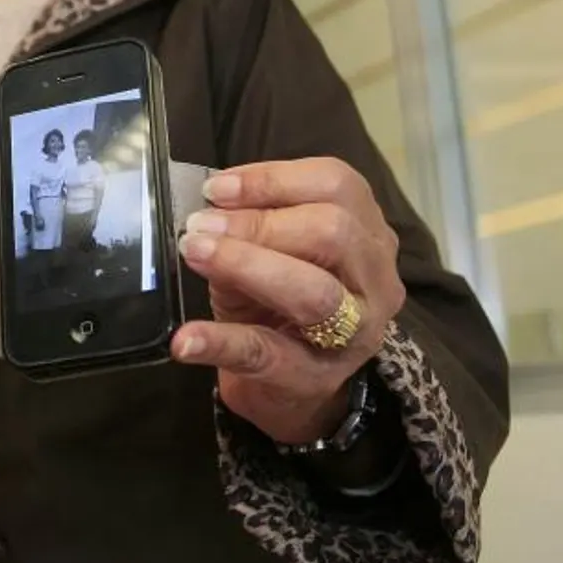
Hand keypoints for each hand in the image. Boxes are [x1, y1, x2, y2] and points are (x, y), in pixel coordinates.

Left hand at [169, 158, 403, 443]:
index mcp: (367, 232)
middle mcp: (376, 280)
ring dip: (247, 265)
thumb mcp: (269, 252)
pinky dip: (221, 342)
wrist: (288, 383)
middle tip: (201, 226)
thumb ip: (251, 226)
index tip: (217, 188)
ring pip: (315, 292)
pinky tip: (186, 338)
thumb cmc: (280, 300)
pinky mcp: (314, 379)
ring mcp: (355, 335)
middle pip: (336, 231)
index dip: (274, 179)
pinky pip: (267, 354)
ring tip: (195, 254)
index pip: (338, 185)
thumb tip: (210, 211)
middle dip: (261, 223)